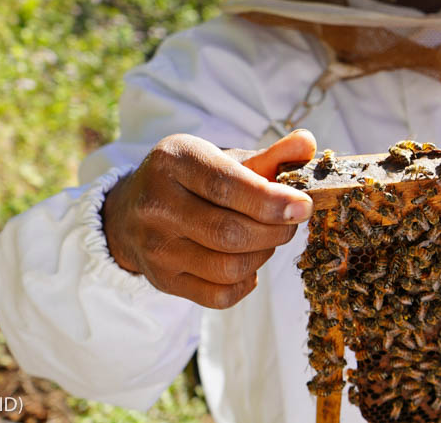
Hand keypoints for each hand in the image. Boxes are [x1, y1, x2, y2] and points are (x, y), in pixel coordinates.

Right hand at [102, 130, 315, 308]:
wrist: (133, 210)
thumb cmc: (193, 180)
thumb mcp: (223, 158)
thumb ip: (269, 156)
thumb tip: (307, 144)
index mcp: (173, 162)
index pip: (225, 186)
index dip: (270, 200)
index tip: (304, 206)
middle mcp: (156, 205)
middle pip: (229, 232)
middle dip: (275, 231)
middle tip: (291, 221)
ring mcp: (155, 247)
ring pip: (228, 267)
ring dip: (263, 255)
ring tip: (268, 237)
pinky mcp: (162, 281)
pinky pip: (218, 296)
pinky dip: (246, 282)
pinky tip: (249, 263)